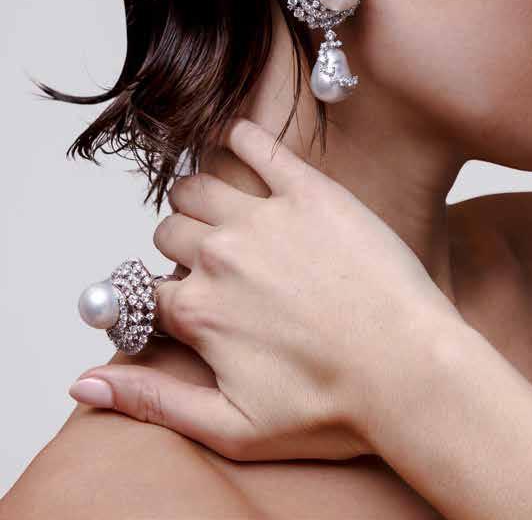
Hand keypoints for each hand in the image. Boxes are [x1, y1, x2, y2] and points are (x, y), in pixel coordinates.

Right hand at [70, 117, 459, 461]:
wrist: (412, 371)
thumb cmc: (333, 408)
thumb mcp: (231, 430)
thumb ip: (152, 402)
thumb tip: (83, 383)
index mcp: (200, 310)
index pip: (147, 287)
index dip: (164, 296)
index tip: (185, 302)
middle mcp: (223, 255)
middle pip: (170, 230)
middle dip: (180, 244)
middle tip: (211, 260)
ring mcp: (266, 217)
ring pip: (200, 187)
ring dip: (198, 196)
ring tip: (220, 210)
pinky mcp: (311, 192)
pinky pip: (260, 147)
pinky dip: (240, 137)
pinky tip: (238, 138)